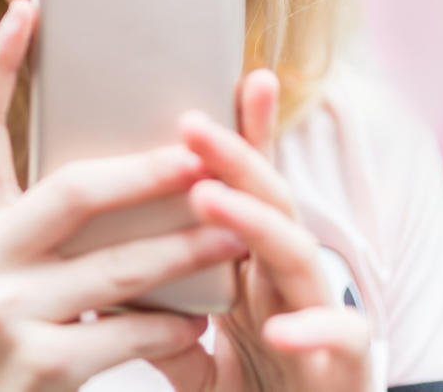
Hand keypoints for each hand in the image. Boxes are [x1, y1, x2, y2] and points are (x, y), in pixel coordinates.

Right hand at [0, 0, 247, 391]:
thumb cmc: (29, 344)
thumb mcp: (25, 277)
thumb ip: (60, 229)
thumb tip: (155, 166)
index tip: (29, 9)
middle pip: (71, 189)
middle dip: (149, 172)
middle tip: (204, 152)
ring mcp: (0, 311)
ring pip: (119, 265)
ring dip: (190, 250)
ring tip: (239, 234)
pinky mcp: (37, 363)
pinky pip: (130, 331)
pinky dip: (174, 330)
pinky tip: (197, 329)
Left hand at [148, 70, 371, 391]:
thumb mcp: (196, 352)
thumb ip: (161, 318)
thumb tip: (96, 286)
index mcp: (255, 266)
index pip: (250, 190)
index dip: (245, 137)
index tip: (238, 78)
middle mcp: (290, 279)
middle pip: (270, 201)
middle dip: (236, 158)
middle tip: (190, 122)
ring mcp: (323, 316)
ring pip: (299, 253)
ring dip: (255, 222)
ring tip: (208, 197)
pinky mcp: (346, 367)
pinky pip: (341, 338)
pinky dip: (312, 329)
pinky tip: (276, 326)